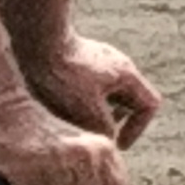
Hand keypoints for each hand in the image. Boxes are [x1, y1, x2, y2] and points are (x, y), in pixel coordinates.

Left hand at [26, 31, 161, 145]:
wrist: (35, 40)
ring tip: (71, 122)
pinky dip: (76, 99)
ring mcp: (96, 58)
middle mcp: (117, 64)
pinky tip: (54, 106)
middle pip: (127, 100)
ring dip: (94, 110)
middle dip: (113, 121)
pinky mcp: (74, 57)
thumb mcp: (87, 110)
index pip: (149, 105)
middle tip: (93, 135)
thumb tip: (108, 142)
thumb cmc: (63, 75)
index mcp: (127, 74)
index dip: (138, 128)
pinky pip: (84, 83)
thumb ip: (104, 129)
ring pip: (104, 92)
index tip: (117, 144)